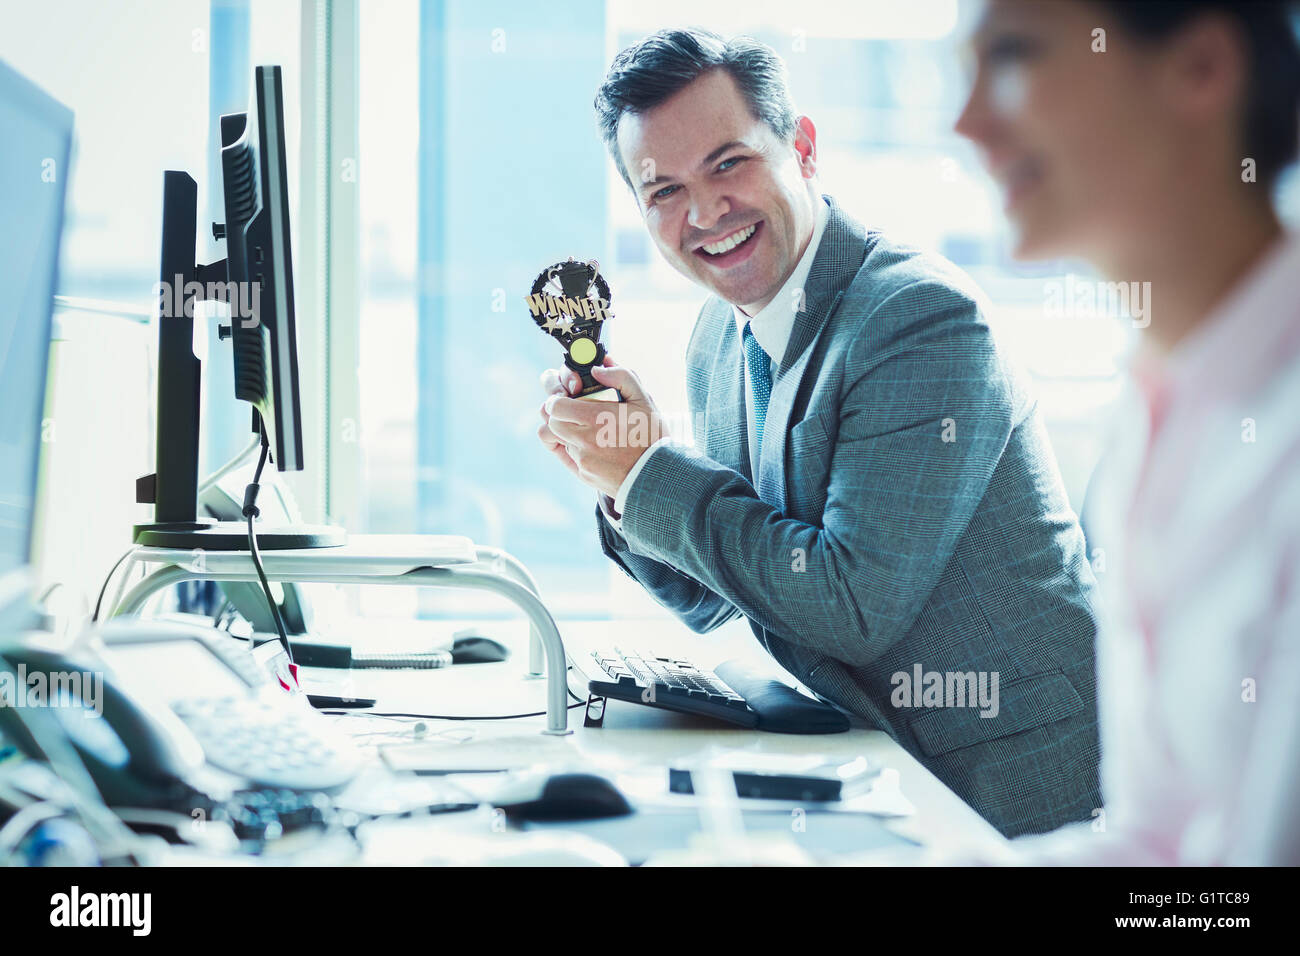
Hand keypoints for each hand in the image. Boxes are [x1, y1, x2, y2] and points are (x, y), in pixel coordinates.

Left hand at [536, 357, 668, 500]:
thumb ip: (621, 376)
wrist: (658, 475)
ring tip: (580, 425)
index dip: (557, 396)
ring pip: (556, 439)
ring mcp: (582, 459)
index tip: (567, 394)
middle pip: (551, 421)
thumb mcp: (643, 399)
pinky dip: (571, 446)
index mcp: (597, 418)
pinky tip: (585, 442)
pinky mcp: (583, 474)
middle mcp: (585, 440)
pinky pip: (566, 456)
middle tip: (570, 407)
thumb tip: (597, 368)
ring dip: (564, 429)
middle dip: (557, 412)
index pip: (555, 405)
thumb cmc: (652, 436)